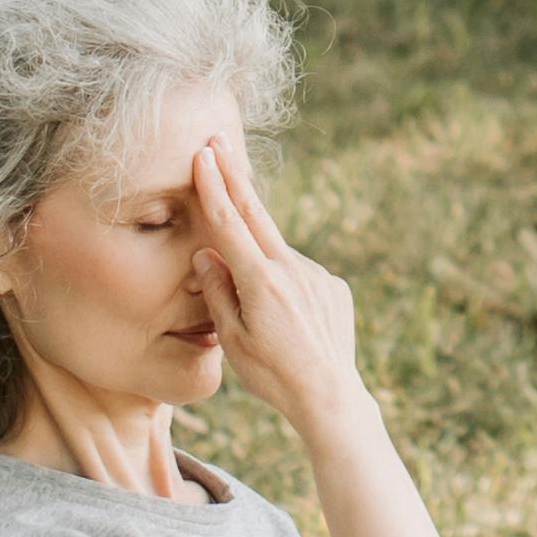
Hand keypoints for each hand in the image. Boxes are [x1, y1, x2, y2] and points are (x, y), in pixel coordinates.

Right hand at [186, 139, 373, 446]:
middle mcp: (291, 267)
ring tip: (264, 318)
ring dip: (260, 262)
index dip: (214, 187)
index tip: (203, 155)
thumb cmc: (272, 375)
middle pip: (257, 213)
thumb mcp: (232, 340)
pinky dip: (286, 287)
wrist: (330, 396)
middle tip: (218, 140)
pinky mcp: (334, 285)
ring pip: (277, 255)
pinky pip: (300, 277)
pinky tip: (290, 327)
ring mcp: (316, 273)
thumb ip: (217, 291)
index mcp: (261, 279)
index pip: (229, 223)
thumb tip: (205, 254)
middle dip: (234, 176)